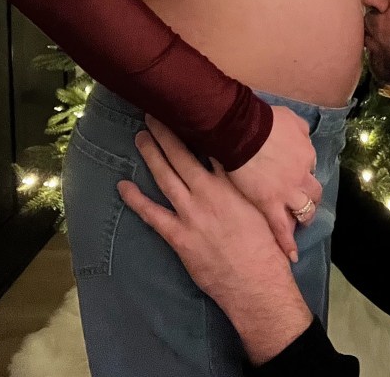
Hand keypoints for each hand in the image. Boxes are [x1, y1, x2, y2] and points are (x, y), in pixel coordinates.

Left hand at [117, 117, 312, 364]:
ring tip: (140, 136)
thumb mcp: (264, 204)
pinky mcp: (179, 237)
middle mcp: (210, 192)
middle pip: (183, 155)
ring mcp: (192, 214)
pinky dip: (136, 199)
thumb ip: (250, 181)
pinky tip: (124, 185)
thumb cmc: (266, 244)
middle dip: (167, 132)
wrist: (257, 282)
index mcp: (233, 183)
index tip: (188, 108)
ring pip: (166, 177)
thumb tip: (244, 160)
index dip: (198, 125)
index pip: (212, 144)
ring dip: (151, 154)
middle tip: (154, 113)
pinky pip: (152, 215)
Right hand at [226, 104, 321, 261]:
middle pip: (313, 192)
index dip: (301, 171)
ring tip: (300, 225)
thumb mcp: (289, 117)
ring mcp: (287, 192)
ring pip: (303, 211)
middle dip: (310, 198)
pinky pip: (281, 228)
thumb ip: (299, 128)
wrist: (243, 132)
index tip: (294, 174)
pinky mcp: (270, 205)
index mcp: (306, 153)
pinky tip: (291, 255)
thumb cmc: (263, 120)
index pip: (308, 166)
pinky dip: (287, 243)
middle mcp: (301, 176)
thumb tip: (303, 134)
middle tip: (304, 203)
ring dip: (303, 219)